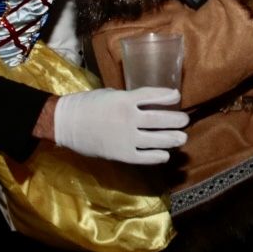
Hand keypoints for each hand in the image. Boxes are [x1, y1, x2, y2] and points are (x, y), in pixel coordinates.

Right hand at [44, 87, 188, 165]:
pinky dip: (157, 156)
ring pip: (157, 139)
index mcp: (125, 100)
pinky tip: (165, 154)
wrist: (67, 123)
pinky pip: (145, 157)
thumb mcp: (111, 94)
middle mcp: (129, 118)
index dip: (168, 96)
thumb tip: (148, 103)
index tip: (177, 96)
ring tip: (182, 138)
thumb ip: (129, 99)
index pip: (153, 96)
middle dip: (176, 120)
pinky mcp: (121, 154)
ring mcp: (126, 138)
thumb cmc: (88, 104)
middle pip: (160, 120)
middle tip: (185, 120)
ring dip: (172, 139)